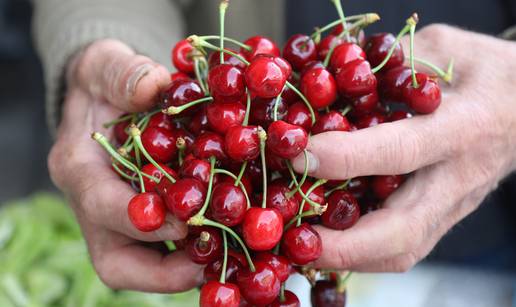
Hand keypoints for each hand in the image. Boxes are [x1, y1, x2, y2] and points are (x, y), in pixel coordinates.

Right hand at [48, 39, 203, 291]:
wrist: (106, 99)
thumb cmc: (106, 81)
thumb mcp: (108, 64)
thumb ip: (125, 73)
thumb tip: (154, 87)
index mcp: (80, 167)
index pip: (101, 206)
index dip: (143, 219)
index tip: (188, 220)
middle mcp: (93, 205)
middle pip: (115, 261)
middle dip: (163, 272)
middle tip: (211, 261)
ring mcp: (116, 221)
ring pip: (140, 268)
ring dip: (183, 270)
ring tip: (228, 255)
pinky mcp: (139, 225)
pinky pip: (162, 254)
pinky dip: (192, 255)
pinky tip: (227, 240)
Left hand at [292, 24, 515, 271]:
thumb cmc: (487, 73)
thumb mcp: (445, 47)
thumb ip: (392, 62)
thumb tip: (334, 80)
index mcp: (461, 128)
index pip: (399, 152)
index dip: (345, 159)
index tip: (299, 156)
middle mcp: (456, 179)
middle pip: (402, 231)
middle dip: (344, 245)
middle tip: (295, 239)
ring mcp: (452, 207)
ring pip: (402, 251)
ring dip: (347, 256)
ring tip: (302, 245)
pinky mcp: (443, 219)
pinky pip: (402, 247)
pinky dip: (360, 251)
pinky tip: (328, 239)